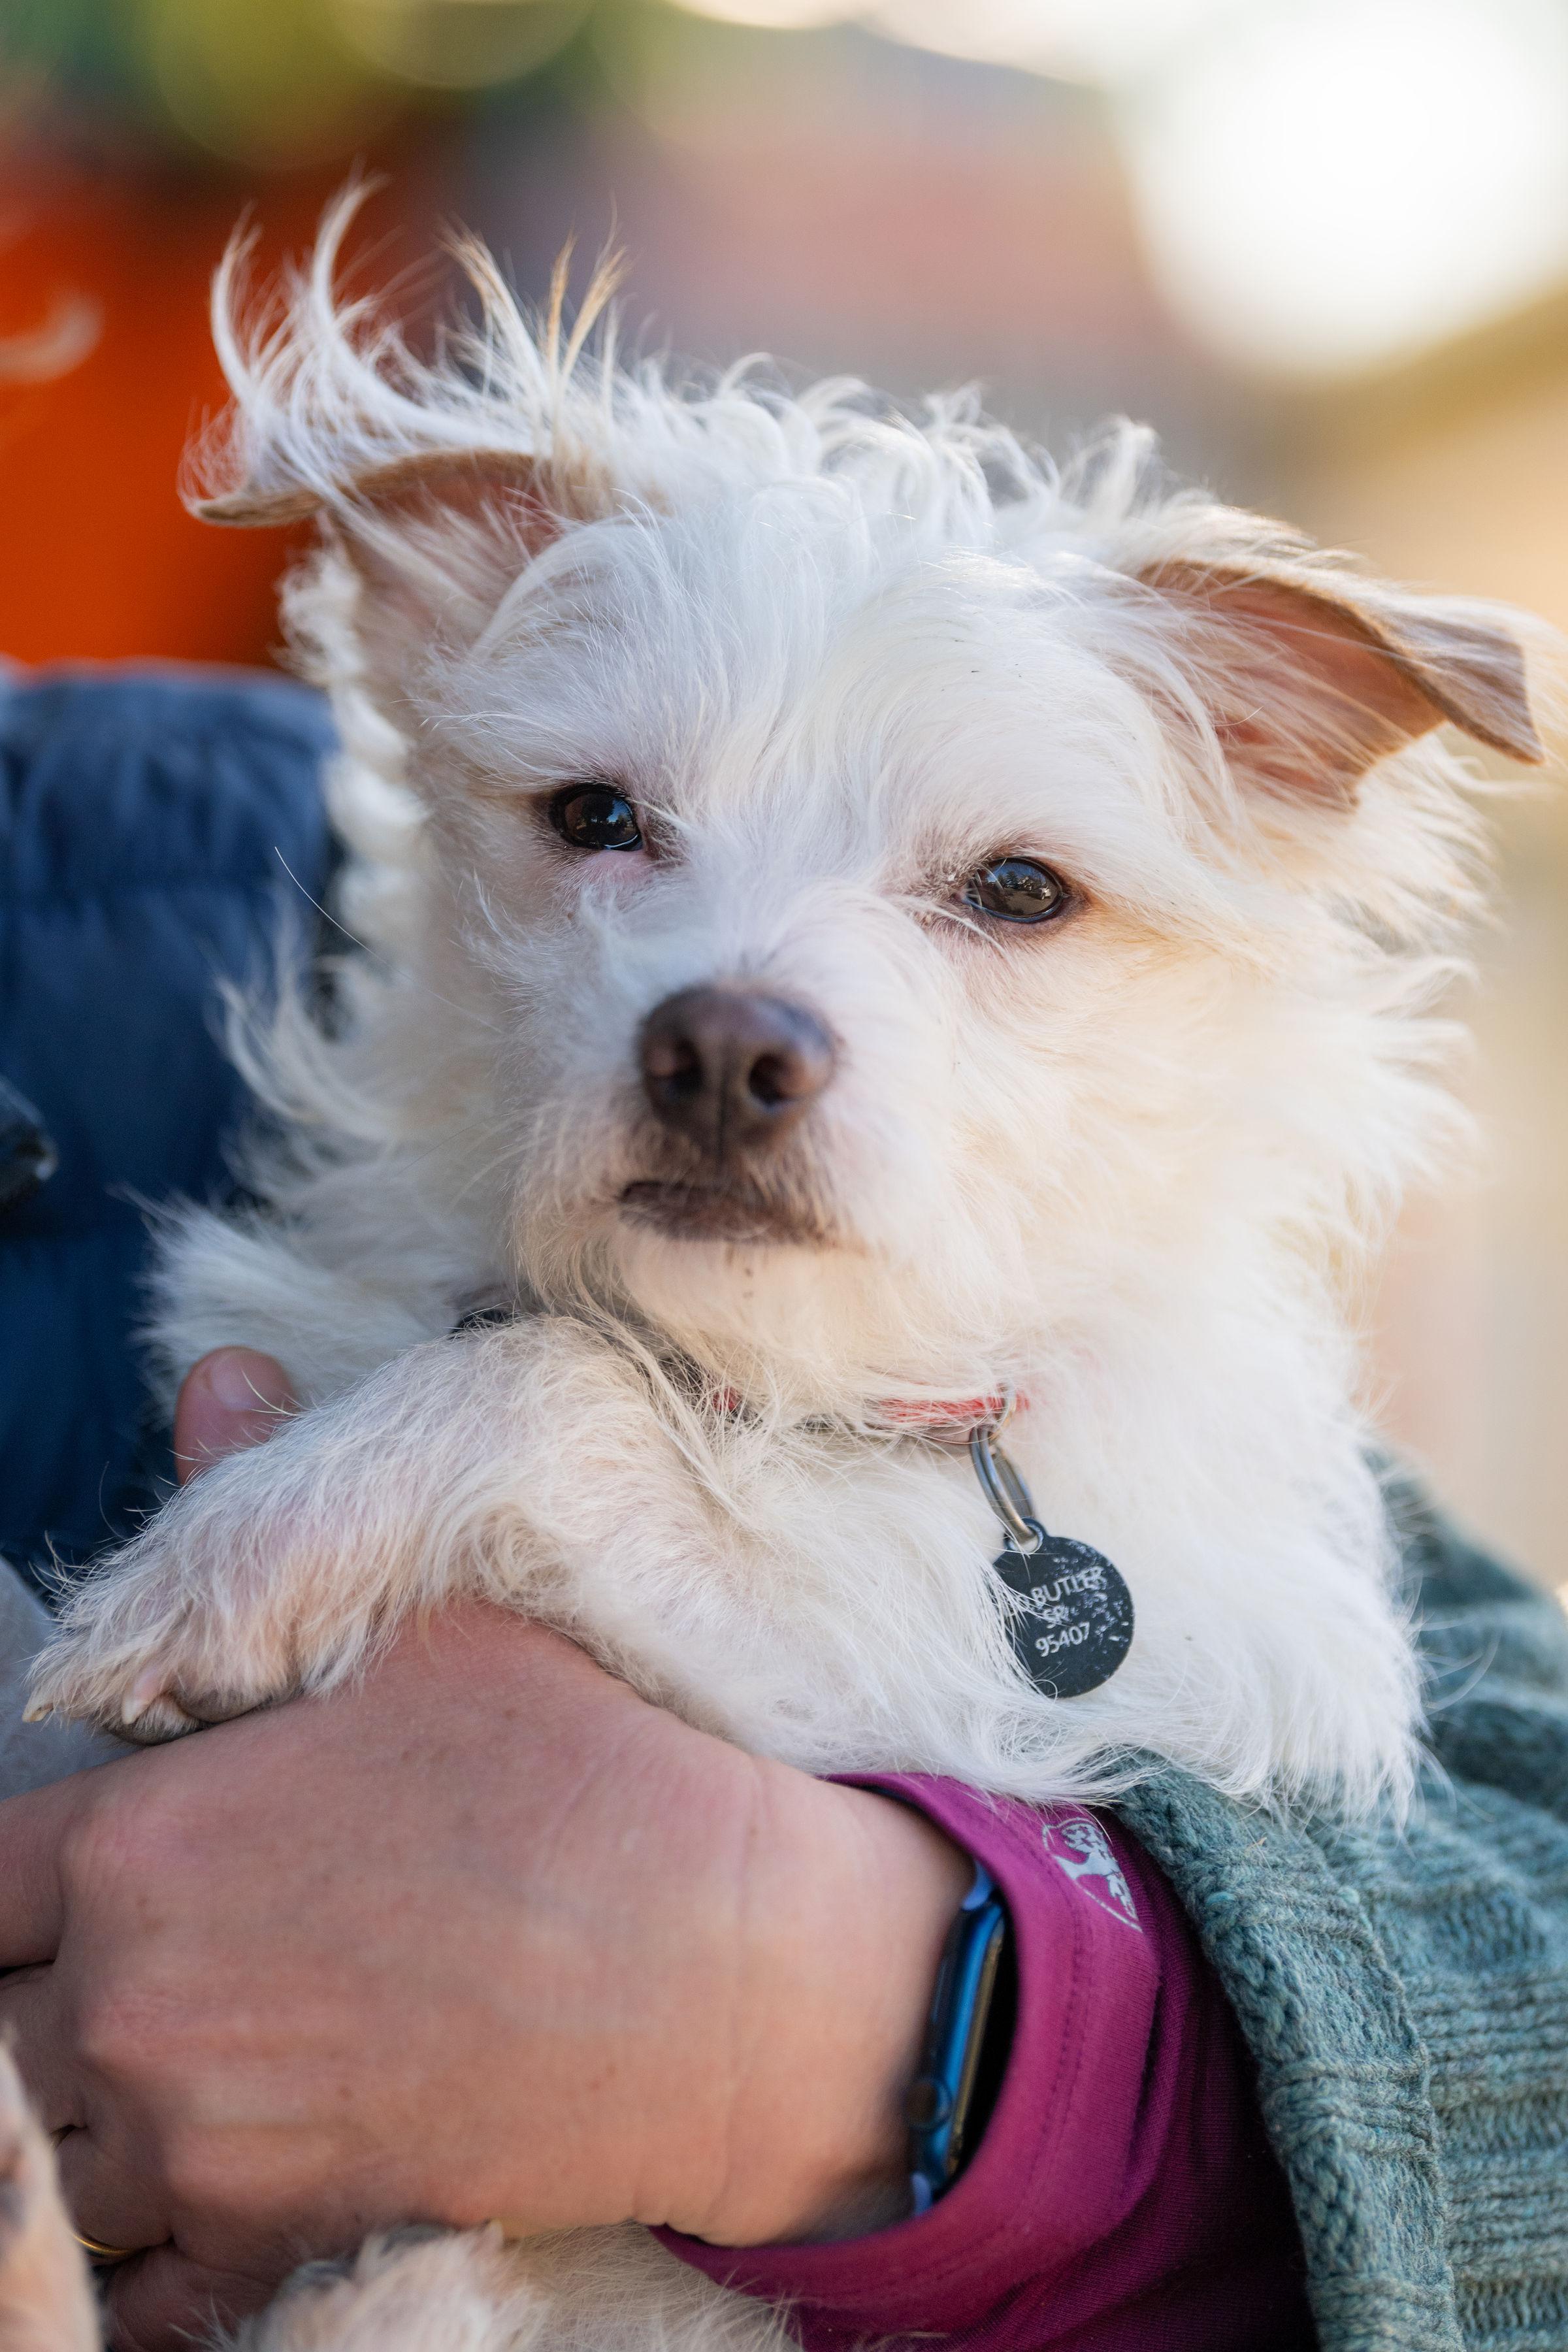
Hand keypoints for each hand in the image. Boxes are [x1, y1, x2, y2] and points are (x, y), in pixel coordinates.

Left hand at [0, 1352, 967, 2351]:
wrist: (716, 1966)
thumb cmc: (571, 1775)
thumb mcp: (426, 1625)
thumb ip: (272, 1522)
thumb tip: (212, 1375)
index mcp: (142, 1845)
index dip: (15, 1885)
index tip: (66, 1887)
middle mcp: (133, 2005)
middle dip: (33, 1998)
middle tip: (109, 1976)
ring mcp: (198, 2140)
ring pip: (47, 2154)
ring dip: (79, 2117)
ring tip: (165, 2067)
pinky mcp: (271, 2236)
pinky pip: (125, 2292)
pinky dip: (129, 2258)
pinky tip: (178, 2200)